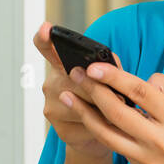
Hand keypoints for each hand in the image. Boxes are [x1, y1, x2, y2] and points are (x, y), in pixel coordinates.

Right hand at [33, 22, 111, 159]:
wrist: (104, 134)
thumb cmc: (107, 101)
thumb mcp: (111, 80)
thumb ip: (111, 68)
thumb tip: (111, 69)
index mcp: (63, 67)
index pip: (49, 49)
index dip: (46, 39)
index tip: (46, 29)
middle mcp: (52, 83)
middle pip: (76, 79)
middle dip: (100, 88)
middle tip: (117, 96)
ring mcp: (52, 106)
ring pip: (82, 102)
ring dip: (104, 108)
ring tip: (111, 112)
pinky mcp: (59, 127)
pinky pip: (86, 123)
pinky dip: (101, 125)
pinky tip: (103, 125)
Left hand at [67, 61, 163, 163]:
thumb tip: (141, 82)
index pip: (140, 92)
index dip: (114, 77)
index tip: (94, 66)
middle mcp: (162, 140)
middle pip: (117, 112)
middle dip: (93, 90)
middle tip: (76, 75)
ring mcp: (149, 158)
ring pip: (107, 133)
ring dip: (85, 113)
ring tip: (70, 97)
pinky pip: (118, 146)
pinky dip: (103, 129)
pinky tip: (92, 116)